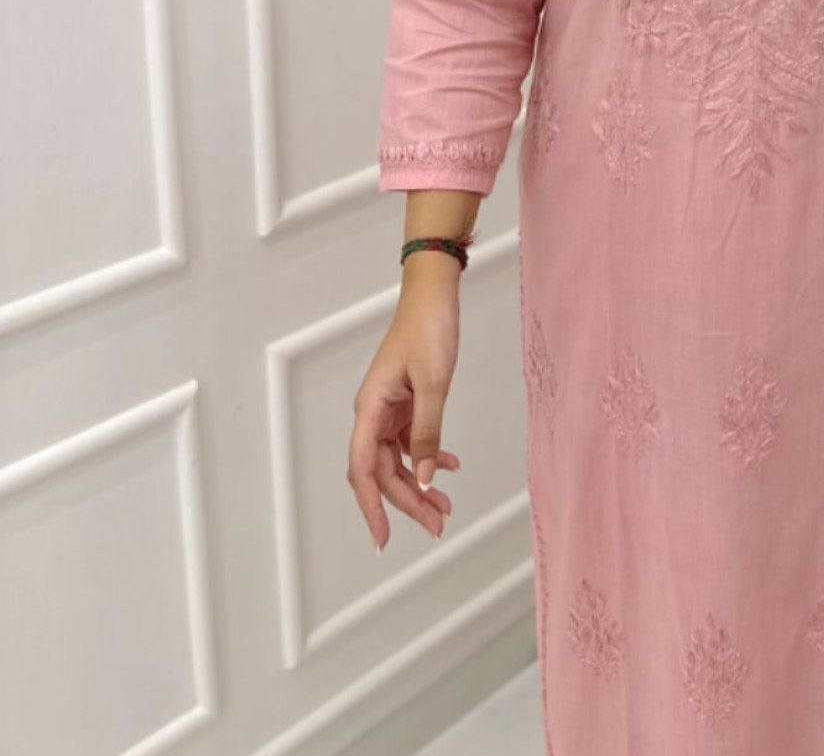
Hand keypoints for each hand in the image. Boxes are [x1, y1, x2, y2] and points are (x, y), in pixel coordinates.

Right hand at [348, 278, 463, 550]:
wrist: (433, 294)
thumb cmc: (429, 329)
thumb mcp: (435, 383)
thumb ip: (428, 433)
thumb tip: (422, 478)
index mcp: (370, 409)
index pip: (362, 469)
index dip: (371, 507)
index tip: (383, 539)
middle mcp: (374, 413)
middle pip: (383, 471)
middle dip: (408, 502)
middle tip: (438, 524)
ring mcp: (388, 409)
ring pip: (398, 460)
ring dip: (419, 484)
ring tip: (446, 506)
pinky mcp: (405, 402)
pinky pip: (411, 441)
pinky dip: (429, 456)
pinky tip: (451, 467)